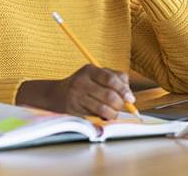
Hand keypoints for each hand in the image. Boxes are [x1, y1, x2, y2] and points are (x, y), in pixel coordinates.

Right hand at [16, 64, 135, 119]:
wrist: (56, 94)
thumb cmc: (83, 84)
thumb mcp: (96, 75)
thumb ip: (114, 79)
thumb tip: (129, 95)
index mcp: (90, 70)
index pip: (111, 79)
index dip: (124, 90)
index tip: (130, 99)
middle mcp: (82, 81)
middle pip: (109, 95)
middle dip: (120, 104)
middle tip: (122, 106)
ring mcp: (77, 95)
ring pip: (103, 108)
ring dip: (113, 113)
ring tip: (114, 113)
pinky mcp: (74, 108)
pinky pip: (95, 115)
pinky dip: (104, 117)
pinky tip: (105, 116)